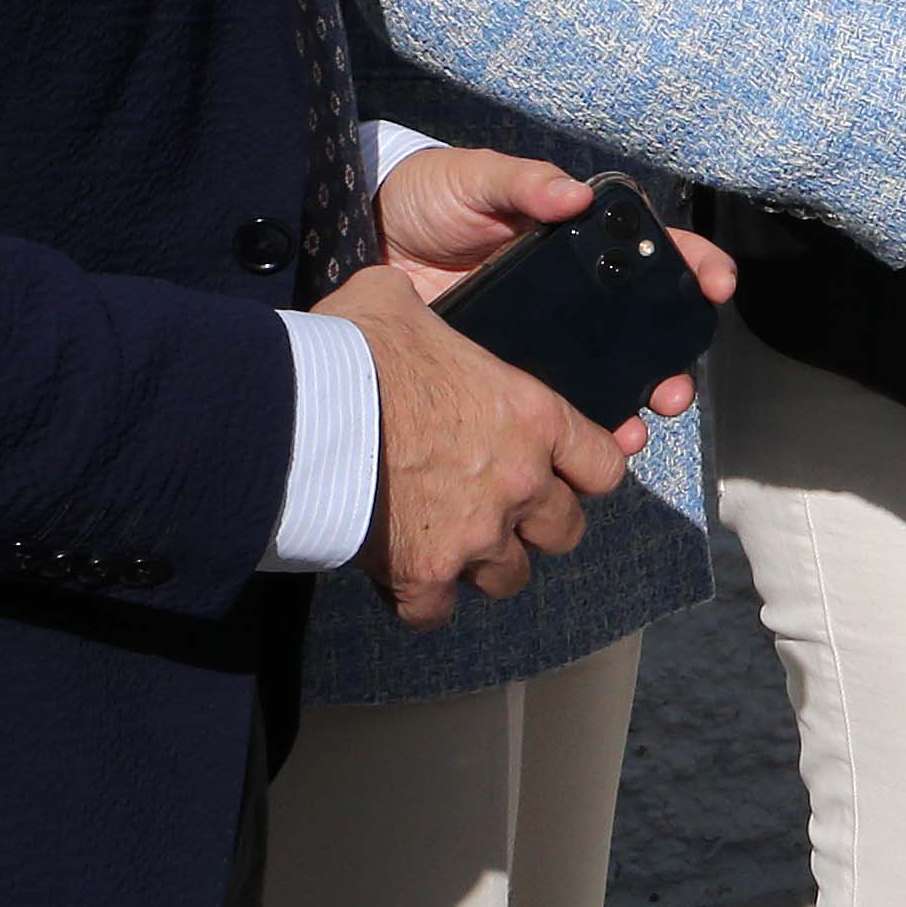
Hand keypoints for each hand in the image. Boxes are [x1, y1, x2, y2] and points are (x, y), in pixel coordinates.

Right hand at [322, 254, 627, 626]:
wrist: (302, 412)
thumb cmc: (356, 349)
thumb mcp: (398, 302)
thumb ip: (426, 311)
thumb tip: (402, 293)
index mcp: (531, 416)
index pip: (603, 465)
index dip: (584, 473)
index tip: (564, 473)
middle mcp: (519, 481)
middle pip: (565, 531)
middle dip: (537, 525)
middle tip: (501, 509)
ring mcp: (475, 534)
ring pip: (509, 577)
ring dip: (485, 565)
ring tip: (453, 544)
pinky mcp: (423, 575)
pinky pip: (437, 613)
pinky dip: (422, 601)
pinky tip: (403, 578)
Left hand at [369, 148, 733, 432]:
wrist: (365, 241)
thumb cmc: (430, 197)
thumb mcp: (475, 179)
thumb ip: (524, 182)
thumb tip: (577, 193)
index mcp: (578, 239)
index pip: (651, 251)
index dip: (692, 265)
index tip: (714, 285)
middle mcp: (573, 292)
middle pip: (643, 327)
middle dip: (672, 358)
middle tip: (675, 387)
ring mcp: (545, 336)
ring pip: (608, 372)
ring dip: (634, 402)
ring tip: (638, 426)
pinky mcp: (508, 372)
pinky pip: (554, 402)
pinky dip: (578, 426)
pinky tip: (591, 443)